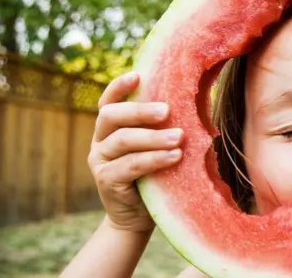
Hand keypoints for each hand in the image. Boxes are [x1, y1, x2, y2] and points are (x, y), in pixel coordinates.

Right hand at [87, 71, 183, 232]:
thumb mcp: (157, 147)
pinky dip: (154, 159)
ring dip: (153, 137)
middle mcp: (100, 140)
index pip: (109, 101)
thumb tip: (192, 101)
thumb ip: (162, 127)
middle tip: (167, 110)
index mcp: (110, 127)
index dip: (119, 87)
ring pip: (123, 141)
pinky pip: (130, 166)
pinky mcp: (106, 180)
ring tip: (179, 137)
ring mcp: (99, 161)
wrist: (139, 216)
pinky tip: (175, 156)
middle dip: (140, 111)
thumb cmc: (155, 174)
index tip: (138, 75)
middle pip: (111, 116)